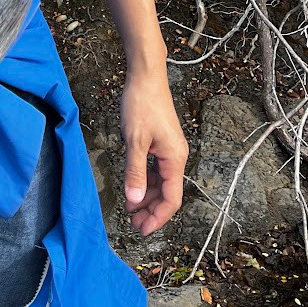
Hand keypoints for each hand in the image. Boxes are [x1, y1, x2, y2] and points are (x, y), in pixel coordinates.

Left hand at [120, 66, 187, 235]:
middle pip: (167, 194)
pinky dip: (145, 181)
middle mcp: (176, 157)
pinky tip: (133, 186)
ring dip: (147, 197)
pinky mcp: (162, 143)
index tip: (142, 230)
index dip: (157, 217)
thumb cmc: (141, 105)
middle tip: (133, 224)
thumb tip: (133, 201)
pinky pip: (156, 170)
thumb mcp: (134, 140)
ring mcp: (170, 150)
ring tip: (130, 210)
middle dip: (151, 211)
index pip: (171, 199)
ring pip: (161, 183)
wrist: (146, 76)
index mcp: (175, 159)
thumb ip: (134, 172)